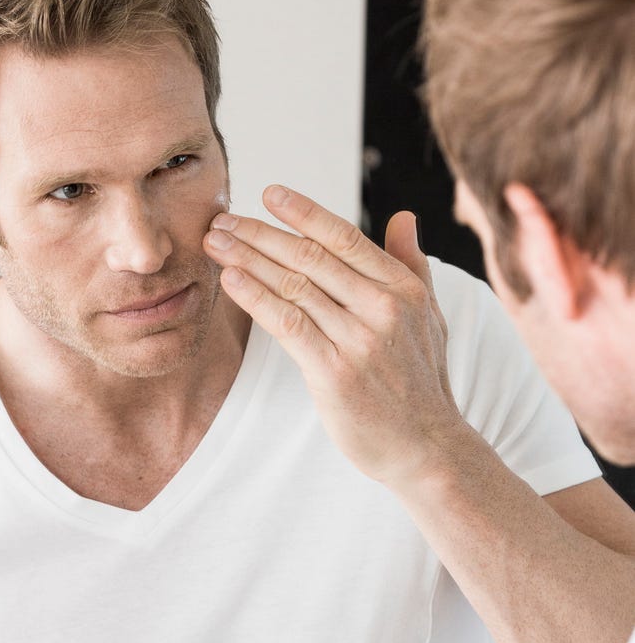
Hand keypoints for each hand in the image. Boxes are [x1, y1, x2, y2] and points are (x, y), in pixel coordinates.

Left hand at [203, 186, 465, 487]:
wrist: (426, 447)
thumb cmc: (421, 384)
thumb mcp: (428, 317)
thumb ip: (411, 265)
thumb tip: (403, 216)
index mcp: (403, 288)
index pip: (344, 238)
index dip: (303, 213)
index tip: (268, 194)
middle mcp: (383, 307)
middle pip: (311, 257)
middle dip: (261, 233)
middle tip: (223, 218)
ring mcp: (359, 340)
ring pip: (294, 286)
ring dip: (248, 260)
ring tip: (215, 243)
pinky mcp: (335, 372)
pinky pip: (288, 324)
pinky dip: (256, 298)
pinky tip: (232, 281)